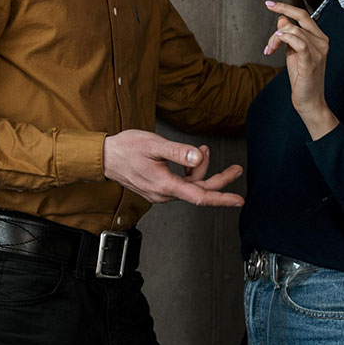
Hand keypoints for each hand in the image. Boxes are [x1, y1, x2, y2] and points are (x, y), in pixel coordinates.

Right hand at [103, 129, 243, 205]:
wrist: (104, 157)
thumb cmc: (125, 149)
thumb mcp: (153, 144)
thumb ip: (178, 151)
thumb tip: (199, 156)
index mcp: (165, 184)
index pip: (199, 196)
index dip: (221, 197)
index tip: (238, 200)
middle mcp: (164, 193)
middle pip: (199, 190)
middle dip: (218, 179)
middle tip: (235, 169)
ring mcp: (160, 193)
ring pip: (190, 186)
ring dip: (200, 169)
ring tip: (201, 149)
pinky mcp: (158, 189)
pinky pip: (181, 185)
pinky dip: (189, 172)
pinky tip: (189, 159)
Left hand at [262, 1, 338, 138]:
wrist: (309, 100)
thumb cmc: (301, 77)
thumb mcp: (293, 52)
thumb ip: (289, 35)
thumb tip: (282, 19)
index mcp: (320, 38)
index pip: (304, 15)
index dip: (286, 7)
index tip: (269, 3)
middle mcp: (322, 42)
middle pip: (299, 19)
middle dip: (280, 15)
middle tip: (267, 17)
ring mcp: (318, 52)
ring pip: (293, 31)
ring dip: (275, 37)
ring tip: (270, 49)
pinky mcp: (311, 62)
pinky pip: (298, 43)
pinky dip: (285, 38)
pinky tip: (275, 44)